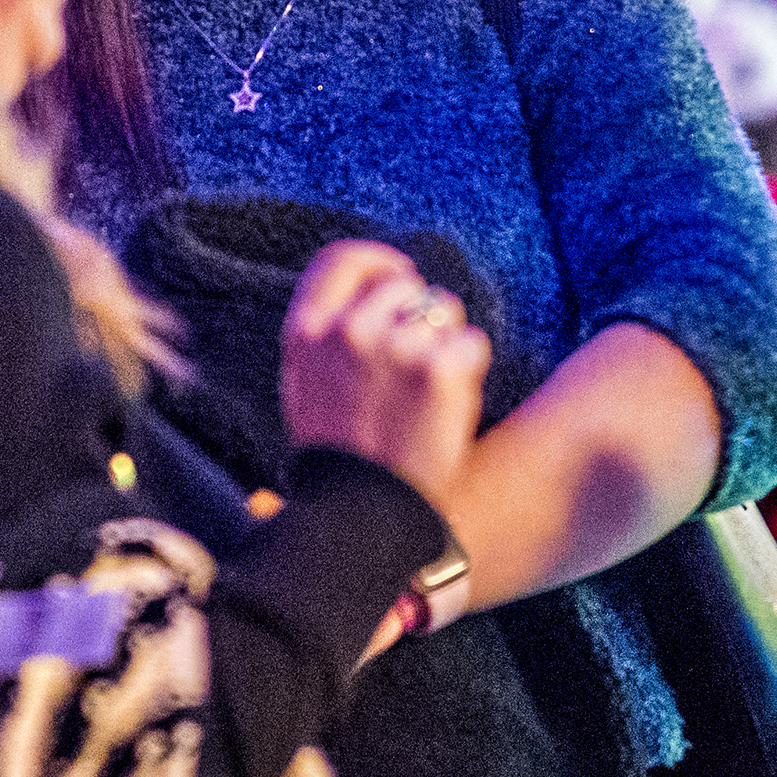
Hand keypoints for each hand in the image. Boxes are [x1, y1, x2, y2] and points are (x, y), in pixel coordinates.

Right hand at [283, 241, 490, 519]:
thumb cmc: (339, 458)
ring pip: (444, 309)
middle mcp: (346, 330)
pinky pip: (472, 344)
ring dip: (446, 341)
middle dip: (418, 315)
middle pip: (404, 283)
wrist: (364, 517)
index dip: (378, 262)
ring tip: (428, 394)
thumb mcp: (304, 388)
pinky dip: (470, 370)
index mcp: (305, 333)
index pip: (340, 259)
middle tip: (413, 369)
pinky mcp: (438, 369)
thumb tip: (365, 287)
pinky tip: (449, 407)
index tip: (399, 275)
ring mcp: (393, 347)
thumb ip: (324, 336)